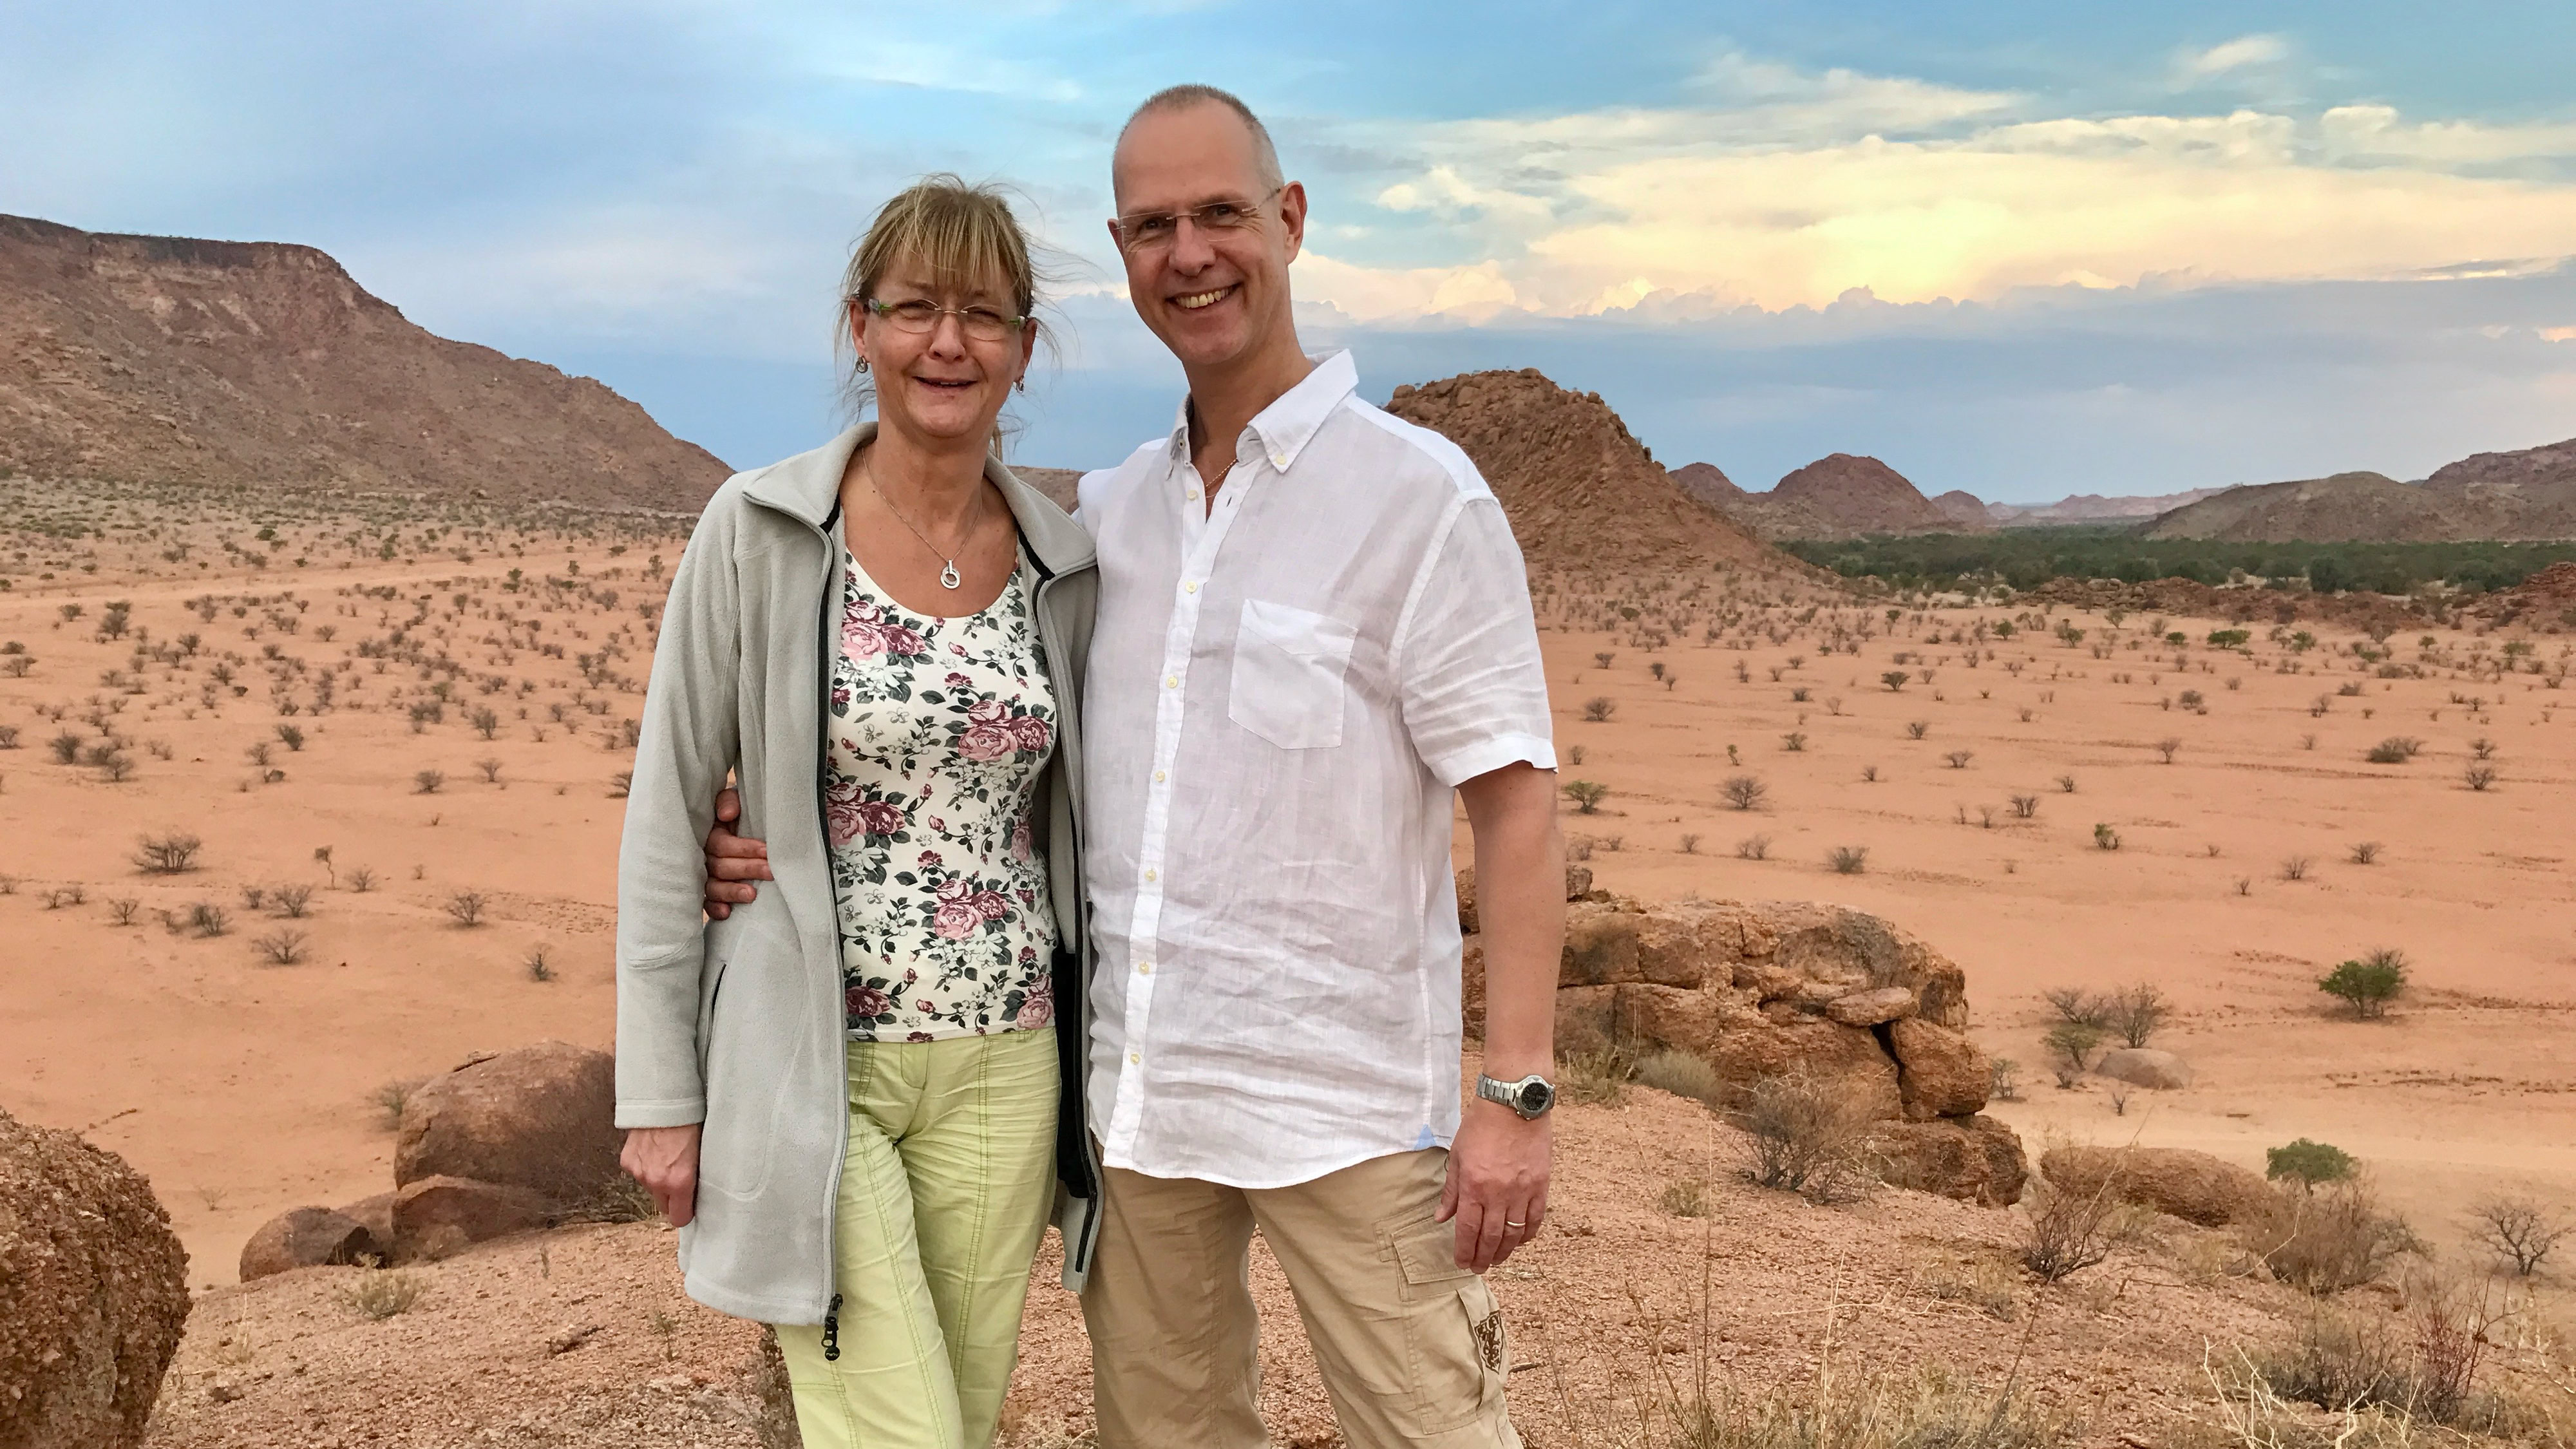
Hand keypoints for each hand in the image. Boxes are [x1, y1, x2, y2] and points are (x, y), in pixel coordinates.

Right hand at [620, 1124, 702, 1227]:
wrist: (663, 1100)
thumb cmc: (689, 1122)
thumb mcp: (702, 1153)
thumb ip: (696, 1177)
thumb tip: (697, 1192)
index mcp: (679, 1182)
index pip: (679, 1218)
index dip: (686, 1212)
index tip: (690, 1205)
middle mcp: (656, 1181)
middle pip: (663, 1206)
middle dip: (672, 1197)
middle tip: (681, 1179)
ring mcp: (639, 1172)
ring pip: (650, 1187)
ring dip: (658, 1179)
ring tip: (668, 1156)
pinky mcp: (627, 1161)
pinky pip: (638, 1172)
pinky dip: (645, 1165)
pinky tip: (654, 1149)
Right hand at [702, 787, 771, 919]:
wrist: (743, 824)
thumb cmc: (741, 812)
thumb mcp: (735, 798)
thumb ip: (729, 800)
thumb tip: (726, 815)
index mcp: (710, 834)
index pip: (721, 844)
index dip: (744, 848)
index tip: (767, 851)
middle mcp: (704, 856)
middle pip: (720, 867)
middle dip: (747, 869)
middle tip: (770, 871)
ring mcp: (705, 876)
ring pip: (712, 887)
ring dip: (732, 892)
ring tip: (752, 894)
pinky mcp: (709, 893)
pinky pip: (706, 903)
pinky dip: (715, 909)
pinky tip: (727, 913)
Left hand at [1437, 1098, 1550, 1272]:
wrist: (1513, 1103)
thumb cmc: (1481, 1126)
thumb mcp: (1457, 1156)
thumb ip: (1451, 1191)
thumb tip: (1441, 1218)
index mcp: (1474, 1186)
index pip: (1468, 1230)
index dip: (1464, 1251)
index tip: (1461, 1263)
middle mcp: (1498, 1193)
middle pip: (1491, 1237)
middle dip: (1483, 1257)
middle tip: (1478, 1268)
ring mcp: (1522, 1191)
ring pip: (1514, 1234)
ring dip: (1505, 1251)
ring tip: (1496, 1260)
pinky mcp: (1541, 1185)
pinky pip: (1535, 1219)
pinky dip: (1527, 1234)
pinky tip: (1520, 1241)